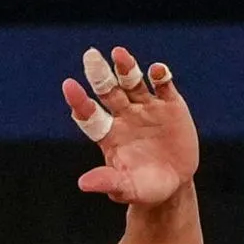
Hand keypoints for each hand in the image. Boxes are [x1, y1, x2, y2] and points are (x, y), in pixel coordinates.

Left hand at [62, 46, 197, 209]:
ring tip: (119, 53)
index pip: (89, 115)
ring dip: (126, 67)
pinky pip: (163, 85)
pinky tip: (157, 70)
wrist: (174, 183)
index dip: (80, 101)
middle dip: (99, 74)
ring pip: (132, 82)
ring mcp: (146, 107)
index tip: (69, 86)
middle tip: (90, 56)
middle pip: (108, 91)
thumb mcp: (128, 189)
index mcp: (108, 134)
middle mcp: (124, 115)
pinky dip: (161, 76)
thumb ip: (108, 183)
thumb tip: (83, 184)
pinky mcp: (170, 104)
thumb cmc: (145, 188)